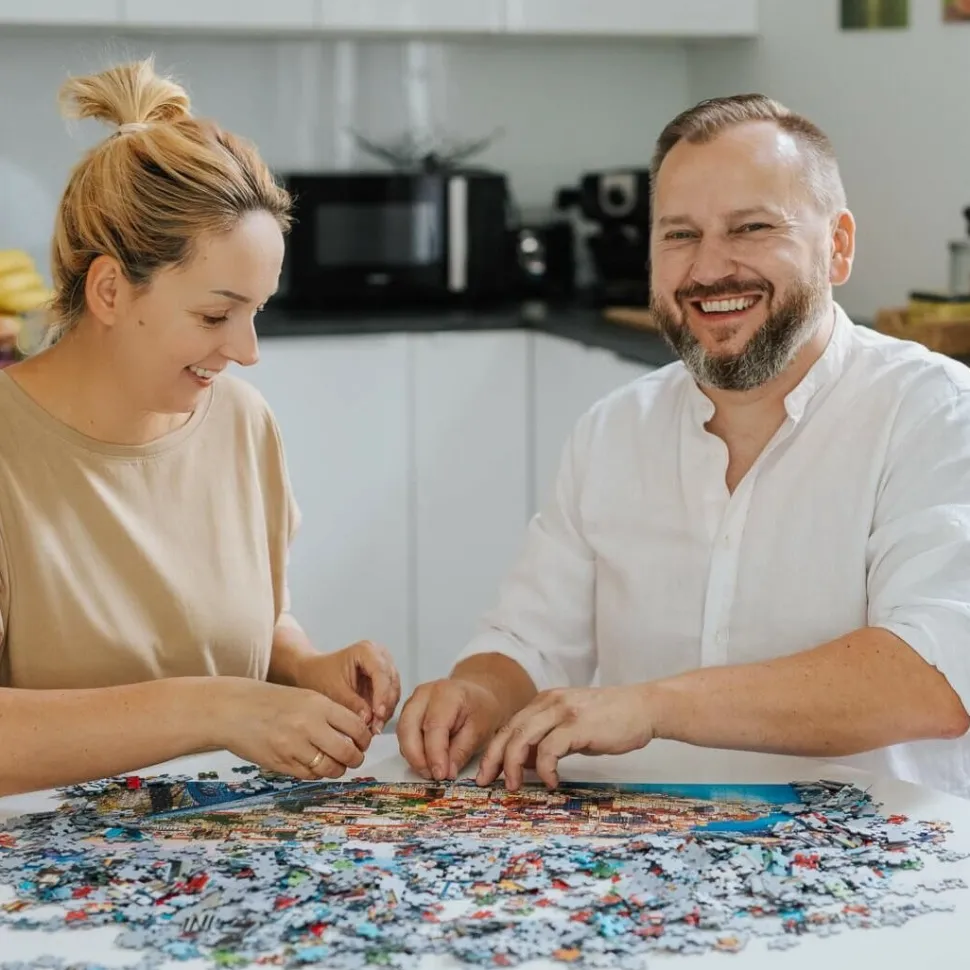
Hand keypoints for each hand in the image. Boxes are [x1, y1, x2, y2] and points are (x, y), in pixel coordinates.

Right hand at [214, 679, 373, 780]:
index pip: (356, 727)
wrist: (234, 710)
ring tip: (336, 765)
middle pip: (347, 752)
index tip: (363, 742)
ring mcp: (294, 746)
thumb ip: (329, 713)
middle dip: (355, 758)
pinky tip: (315, 765)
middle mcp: (309, 725)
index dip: (364, 738)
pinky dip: (317, 773)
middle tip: (355, 758)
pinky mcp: (281, 763)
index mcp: (318, 705)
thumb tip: (356, 732)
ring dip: (337, 769)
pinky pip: (309, 774)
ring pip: (330, 768)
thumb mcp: (305, 697)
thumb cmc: (271, 701)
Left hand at [297, 641, 400, 734]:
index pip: (381, 672)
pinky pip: (390, 696)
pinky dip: (384, 710)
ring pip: (394, 691)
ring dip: (386, 710)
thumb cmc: (321, 675)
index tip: (378, 715)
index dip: (382, 695)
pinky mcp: (384, 679)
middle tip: (376, 727)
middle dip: (385, 706)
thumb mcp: (334, 690)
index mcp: (366, 650)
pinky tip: (375, 723)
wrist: (315, 673)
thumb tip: (369, 719)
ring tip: (374, 728)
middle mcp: (380, 655)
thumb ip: (352, 703)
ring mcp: (384, 666)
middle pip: (391, 682)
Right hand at [397, 678, 505, 780]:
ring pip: (402, 732)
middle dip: (416, 756)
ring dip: (413, 756)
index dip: (435, 754)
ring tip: (430, 772)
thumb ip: (461, 751)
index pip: (434, 726)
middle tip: (431, 776)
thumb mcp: (480, 731)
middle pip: (409, 726)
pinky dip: (411, 751)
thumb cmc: (480, 711)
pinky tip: (425, 762)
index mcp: (447, 694)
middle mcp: (425, 694)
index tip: (440, 775)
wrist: (476, 696)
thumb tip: (446, 773)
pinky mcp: (408, 711)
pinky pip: (403, 734)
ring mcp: (413, 701)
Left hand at [476, 685, 653, 790]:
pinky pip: (550, 749)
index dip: (494, 750)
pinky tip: (551, 782)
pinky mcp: (578, 725)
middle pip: (509, 731)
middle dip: (494, 759)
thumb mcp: (572, 726)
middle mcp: (549, 702)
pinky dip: (544, 768)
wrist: (644, 707)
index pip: (510, 726)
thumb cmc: (610, 720)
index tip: (486, 773)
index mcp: (545, 701)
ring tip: (514, 786)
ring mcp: (563, 712)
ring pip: (523, 738)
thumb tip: (524, 764)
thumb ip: (548, 739)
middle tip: (486, 782)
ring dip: (513, 765)